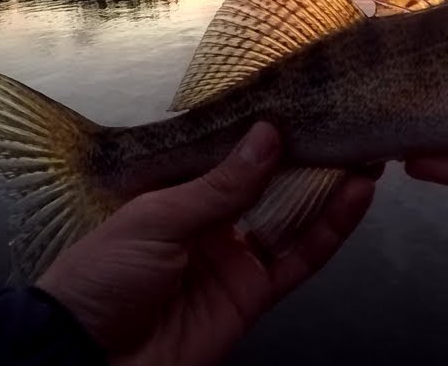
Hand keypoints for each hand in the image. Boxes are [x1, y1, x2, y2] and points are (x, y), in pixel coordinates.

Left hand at [37, 122, 375, 365]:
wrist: (85, 360)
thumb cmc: (96, 281)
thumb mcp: (154, 219)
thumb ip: (219, 185)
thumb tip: (266, 137)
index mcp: (178, 196)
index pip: (234, 158)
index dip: (270, 136)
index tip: (303, 107)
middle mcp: (211, 224)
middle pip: (271, 185)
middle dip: (308, 157)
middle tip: (343, 124)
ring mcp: (234, 260)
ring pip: (294, 218)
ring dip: (330, 188)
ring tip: (362, 153)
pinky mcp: (252, 295)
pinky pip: (299, 259)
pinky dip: (331, 230)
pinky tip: (353, 198)